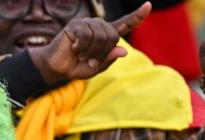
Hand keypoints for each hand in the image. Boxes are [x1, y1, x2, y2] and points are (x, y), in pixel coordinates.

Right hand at [29, 2, 150, 83]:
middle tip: (90, 59)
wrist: (57, 67)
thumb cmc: (76, 66)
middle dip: (102, 52)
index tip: (147, 6)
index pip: (124, 24)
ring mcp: (87, 23)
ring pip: (101, 37)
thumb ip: (109, 59)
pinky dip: (82, 47)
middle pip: (113, 37)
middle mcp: (98, 26)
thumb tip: (124, 50)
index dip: (137, 16)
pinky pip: (87, 36)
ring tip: (81, 54)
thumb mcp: (96, 68)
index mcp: (106, 35)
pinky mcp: (76, 25)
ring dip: (91, 52)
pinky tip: (74, 48)